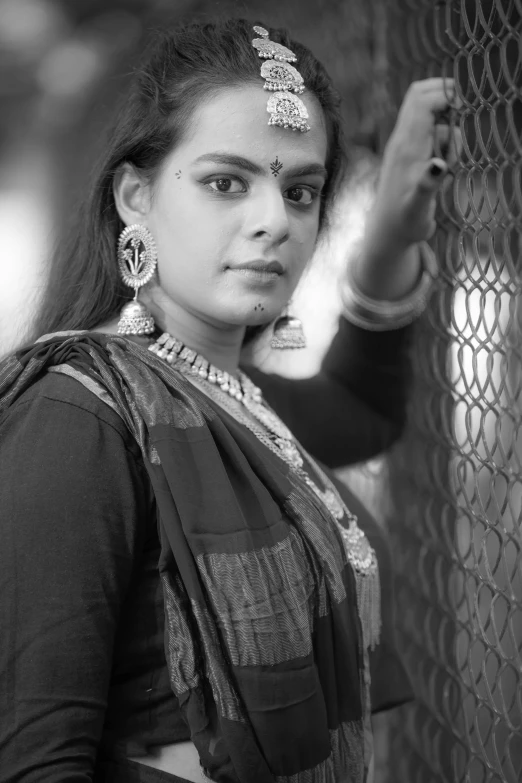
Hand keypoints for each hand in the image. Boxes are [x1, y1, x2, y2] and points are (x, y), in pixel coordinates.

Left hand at [367, 78, 462, 252]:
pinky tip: (445, 174)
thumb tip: (440, 164)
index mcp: (406, 146)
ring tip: (450, 167)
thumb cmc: (404, 222)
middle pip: (422, 97)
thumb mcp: (418, 207)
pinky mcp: (413, 157)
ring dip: (451, 136)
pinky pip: (435, 139)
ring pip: (436, 121)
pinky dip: (447, 148)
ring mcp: (408, 148)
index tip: (459, 112)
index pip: (421, 100)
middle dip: (448, 106)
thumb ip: (428, 184)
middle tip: (456, 138)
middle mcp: (404, 142)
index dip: (443, 94)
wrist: (389, 234)